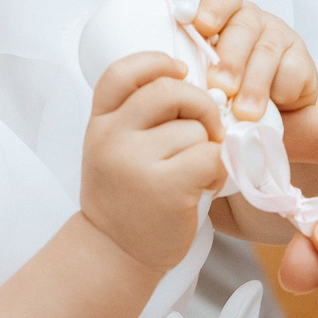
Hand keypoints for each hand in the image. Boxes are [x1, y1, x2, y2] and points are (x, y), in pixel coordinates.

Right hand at [80, 52, 226, 274]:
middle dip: (201, 105)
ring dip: (208, 148)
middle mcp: (112, 137)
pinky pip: (210, 157)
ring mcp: (136, 162)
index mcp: (100, 122)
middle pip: (170, 91)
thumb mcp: (112, 149)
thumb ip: (137, 118)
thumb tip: (193, 86)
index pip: (122, 72)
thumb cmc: (124, 199)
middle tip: (207, 129)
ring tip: (196, 172)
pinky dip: (218, 170)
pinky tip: (205, 185)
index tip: (180, 71)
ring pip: (195, 129)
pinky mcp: (166, 187)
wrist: (113, 254)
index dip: (156, 62)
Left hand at [186, 0, 317, 120]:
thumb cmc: (231, 95)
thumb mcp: (208, 81)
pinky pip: (290, 71)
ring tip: (244, 112)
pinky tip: (272, 106)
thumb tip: (179, 76)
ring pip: (266, 52)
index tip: (202, 27)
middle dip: (230, 60)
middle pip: (242, 27)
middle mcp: (253, 22)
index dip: (212, 9)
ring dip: (253, 85)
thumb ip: (197, 70)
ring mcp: (280, 38)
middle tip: (220, 87)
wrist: (275, 117)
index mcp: (225, 18)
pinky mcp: (303, 60)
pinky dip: (279, 92)